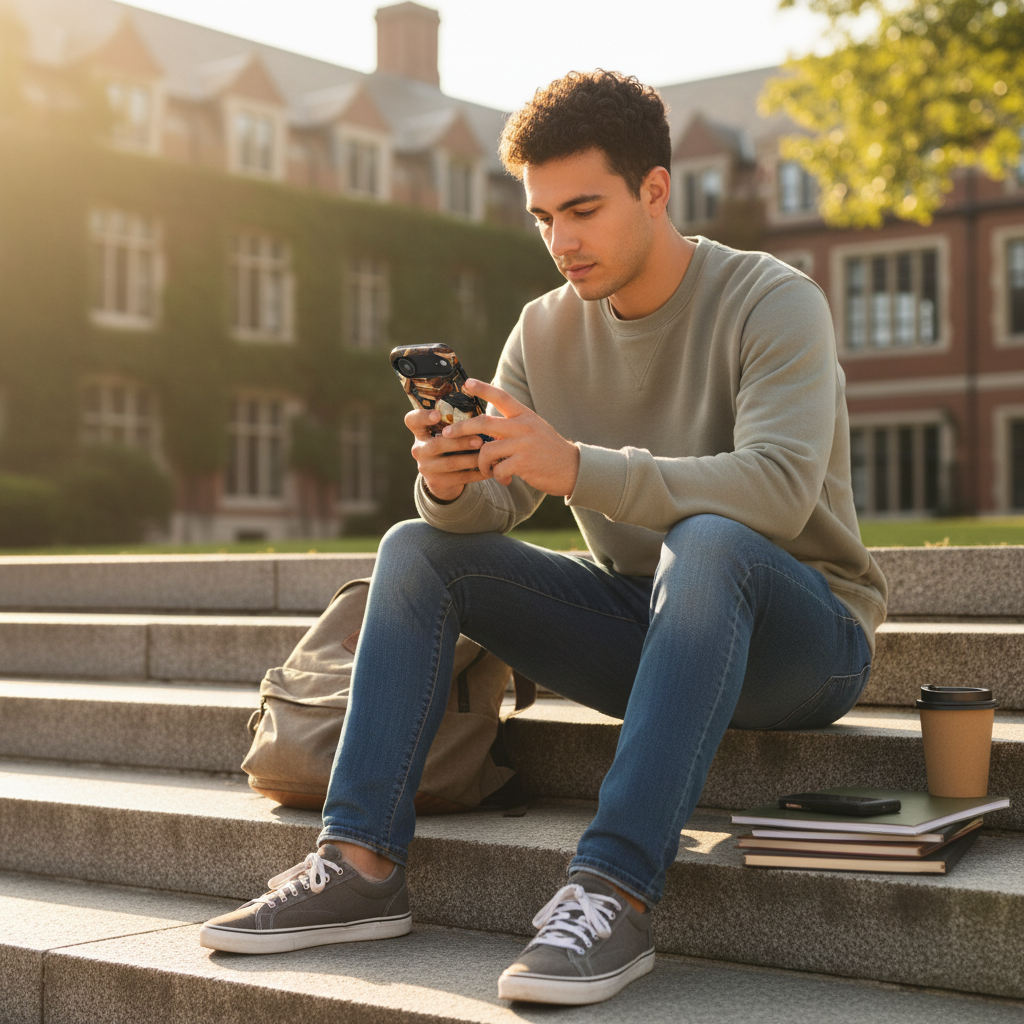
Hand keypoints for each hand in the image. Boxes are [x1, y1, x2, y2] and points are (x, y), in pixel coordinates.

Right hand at [405, 406, 483, 501]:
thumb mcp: (445, 433)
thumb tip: (483, 416)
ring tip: (488, 454)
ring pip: (450, 463)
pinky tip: (490, 470)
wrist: (443, 477)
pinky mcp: (437, 483)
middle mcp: (419, 450)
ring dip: (472, 458)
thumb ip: (455, 423)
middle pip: (436, 444)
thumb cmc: (449, 445)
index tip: (437, 414)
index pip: (412, 420)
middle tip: (480, 440)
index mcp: (420, 432)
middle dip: (460, 442)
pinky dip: (477, 473)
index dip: (422, 417)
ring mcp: (426, 468)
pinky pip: (460, 477)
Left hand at [444, 380, 579, 495]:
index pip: (501, 396)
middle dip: (460, 428)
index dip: (482, 388)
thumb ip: (512, 426)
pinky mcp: (524, 463)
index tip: (466, 383)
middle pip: (483, 423)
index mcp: (524, 415)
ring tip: (487, 470)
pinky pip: (498, 469)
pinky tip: (504, 479)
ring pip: (486, 450)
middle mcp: (523, 426)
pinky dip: (497, 477)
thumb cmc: (549, 450)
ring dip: (481, 463)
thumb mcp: (534, 429)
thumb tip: (485, 426)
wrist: (572, 469)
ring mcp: (523, 444)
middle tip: (446, 435)